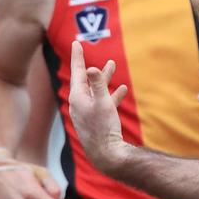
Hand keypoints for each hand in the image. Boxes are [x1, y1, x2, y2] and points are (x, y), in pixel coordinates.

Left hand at [68, 41, 127, 175]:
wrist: (106, 155)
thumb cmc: (103, 129)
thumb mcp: (102, 104)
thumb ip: (98, 85)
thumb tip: (92, 68)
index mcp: (77, 97)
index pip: (77, 72)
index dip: (78, 57)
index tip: (76, 43)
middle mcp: (79, 104)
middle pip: (86, 80)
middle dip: (94, 66)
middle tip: (91, 51)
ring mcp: (87, 112)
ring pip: (96, 90)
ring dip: (104, 79)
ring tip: (112, 66)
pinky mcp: (95, 120)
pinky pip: (103, 102)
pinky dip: (111, 94)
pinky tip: (122, 90)